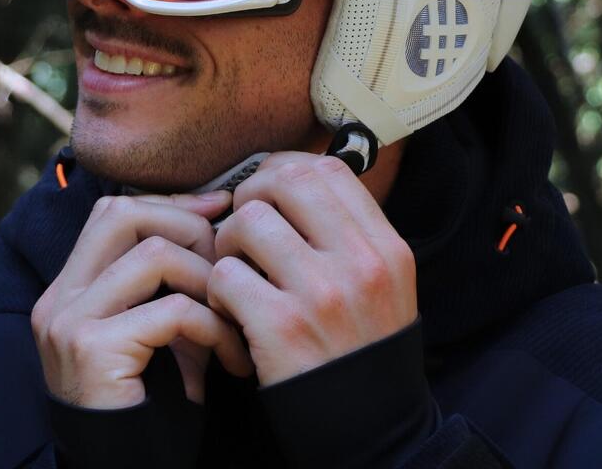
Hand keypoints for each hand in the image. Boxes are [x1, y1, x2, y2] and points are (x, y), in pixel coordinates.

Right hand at [32, 192, 252, 408]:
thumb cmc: (153, 402)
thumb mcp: (158, 327)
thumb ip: (170, 277)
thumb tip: (218, 212)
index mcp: (70, 287)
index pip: (115, 211)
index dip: (170, 205)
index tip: (219, 210)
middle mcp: (59, 298)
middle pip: (122, 215)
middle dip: (186, 226)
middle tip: (227, 262)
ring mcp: (68, 323)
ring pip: (153, 255)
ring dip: (209, 279)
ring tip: (233, 314)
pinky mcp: (91, 350)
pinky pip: (172, 310)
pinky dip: (214, 326)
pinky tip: (230, 357)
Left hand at [207, 152, 416, 385]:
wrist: (372, 433)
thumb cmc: (364, 351)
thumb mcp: (385, 285)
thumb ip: (351, 234)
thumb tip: (295, 180)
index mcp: (385, 248)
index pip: (330, 170)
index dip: (288, 167)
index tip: (269, 188)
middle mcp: (359, 263)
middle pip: (288, 181)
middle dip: (253, 193)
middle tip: (244, 224)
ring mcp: (321, 294)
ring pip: (248, 222)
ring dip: (228, 242)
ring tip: (236, 269)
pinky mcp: (281, 328)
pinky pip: (226, 275)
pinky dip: (216, 290)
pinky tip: (229, 310)